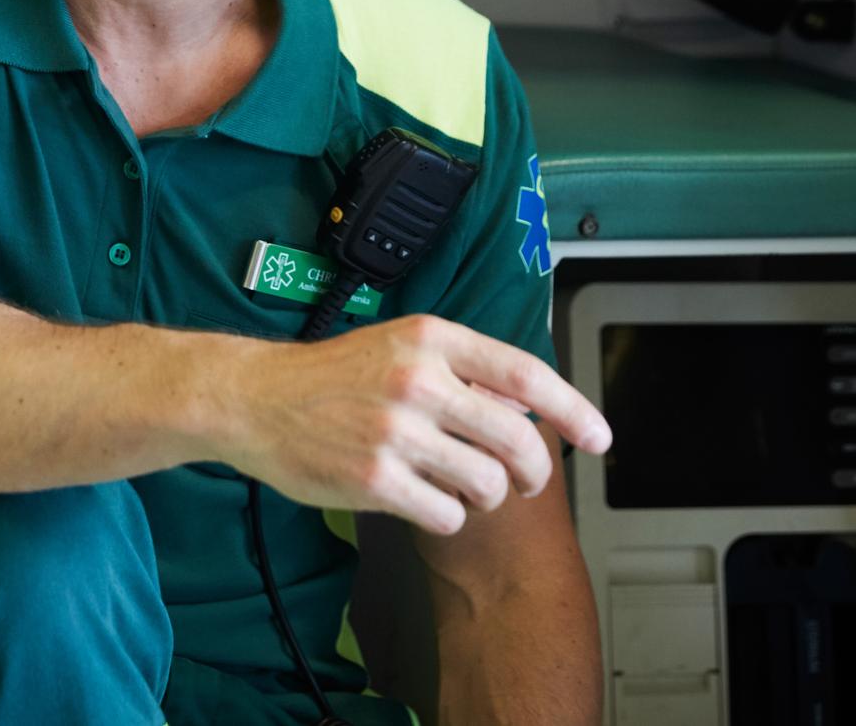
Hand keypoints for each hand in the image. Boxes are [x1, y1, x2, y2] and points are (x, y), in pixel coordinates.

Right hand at [220, 314, 611, 534]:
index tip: (600, 437)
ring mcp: (396, 430)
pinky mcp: (375, 478)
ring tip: (467, 492)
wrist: (255, 399)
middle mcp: (419, 380)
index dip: (574, 409)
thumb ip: (460, 370)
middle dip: (535, 471)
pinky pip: (446, 513)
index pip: (525, 375)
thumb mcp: (398, 346)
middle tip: (528, 482)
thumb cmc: (329, 377)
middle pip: (516, 439)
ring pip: (487, 482)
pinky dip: (448, 517)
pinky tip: (428, 504)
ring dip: (488, 497)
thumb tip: (524, 408)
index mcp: (431, 339)